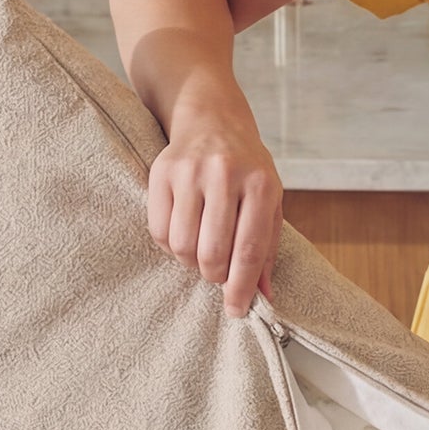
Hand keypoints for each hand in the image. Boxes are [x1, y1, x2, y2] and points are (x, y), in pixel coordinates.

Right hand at [145, 119, 282, 315]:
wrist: (212, 119)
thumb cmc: (247, 169)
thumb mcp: (269, 202)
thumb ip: (266, 249)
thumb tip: (263, 297)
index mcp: (260, 184)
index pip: (249, 250)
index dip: (241, 287)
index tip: (236, 310)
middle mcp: (225, 175)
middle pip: (213, 253)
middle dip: (215, 276)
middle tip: (218, 273)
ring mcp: (190, 171)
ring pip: (183, 246)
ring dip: (191, 262)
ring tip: (202, 251)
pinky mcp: (161, 172)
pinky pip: (159, 230)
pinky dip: (170, 246)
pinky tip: (184, 235)